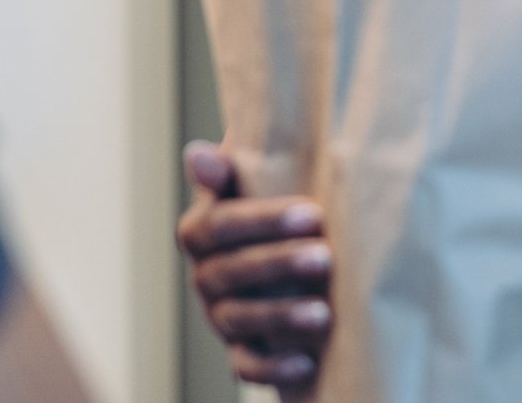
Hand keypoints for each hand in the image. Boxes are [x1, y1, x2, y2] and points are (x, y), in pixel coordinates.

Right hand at [175, 141, 333, 387]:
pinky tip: (308, 362)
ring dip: (280, 318)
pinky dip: (274, 367)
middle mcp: (204, 275)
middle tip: (324, 258)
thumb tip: (197, 154)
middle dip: (279, 265)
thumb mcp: (253, 180)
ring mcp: (219, 315)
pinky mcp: (240, 350)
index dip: (264, 220)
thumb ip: (230, 167)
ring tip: (323, 314)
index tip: (312, 213)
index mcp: (200, 230)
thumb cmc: (272, 201)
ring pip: (239, 319)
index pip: (221, 224)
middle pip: (231, 272)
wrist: (287, 247)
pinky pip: (247, 365)